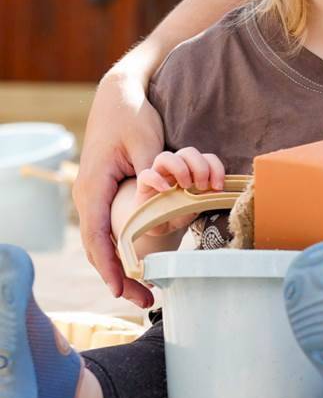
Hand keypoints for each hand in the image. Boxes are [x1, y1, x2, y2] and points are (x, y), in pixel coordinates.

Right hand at [75, 69, 165, 307]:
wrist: (119, 96)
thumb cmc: (130, 116)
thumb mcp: (143, 141)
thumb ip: (150, 170)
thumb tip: (157, 194)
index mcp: (93, 187)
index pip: (98, 237)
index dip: (109, 267)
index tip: (122, 291)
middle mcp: (90, 196)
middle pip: (99, 248)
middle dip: (119, 278)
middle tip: (144, 301)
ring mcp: (97, 196)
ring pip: (104, 243)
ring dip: (122, 268)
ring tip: (143, 293)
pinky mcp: (107, 194)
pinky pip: (111, 230)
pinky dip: (123, 250)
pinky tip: (139, 266)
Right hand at [132, 148, 227, 237]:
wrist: (159, 226)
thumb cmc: (180, 212)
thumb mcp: (197, 206)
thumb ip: (206, 197)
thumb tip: (219, 191)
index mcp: (193, 169)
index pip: (207, 158)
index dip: (216, 168)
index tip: (219, 187)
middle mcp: (176, 167)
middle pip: (188, 152)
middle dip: (200, 167)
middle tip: (202, 186)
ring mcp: (158, 173)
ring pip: (165, 156)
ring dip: (180, 169)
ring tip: (185, 187)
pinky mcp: (143, 184)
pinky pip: (146, 174)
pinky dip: (157, 180)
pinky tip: (166, 190)